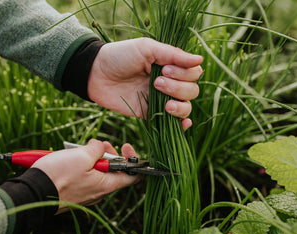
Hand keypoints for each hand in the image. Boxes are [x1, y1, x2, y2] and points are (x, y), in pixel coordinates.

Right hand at [31, 139, 139, 213]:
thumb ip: (97, 149)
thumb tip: (99, 146)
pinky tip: (70, 159)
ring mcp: (85, 194)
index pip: (131, 176)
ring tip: (79, 151)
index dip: (131, 159)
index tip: (125, 146)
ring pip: (96, 173)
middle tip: (97, 145)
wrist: (33, 192)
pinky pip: (83, 178)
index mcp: (105, 186)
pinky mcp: (73, 194)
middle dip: (106, 154)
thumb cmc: (58, 175)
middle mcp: (97, 193)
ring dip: (91, 159)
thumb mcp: (82, 155)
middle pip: (111, 171)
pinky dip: (80, 166)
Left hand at [88, 37, 202, 130]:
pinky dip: (181, 123)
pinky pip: (172, 122)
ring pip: (185, 106)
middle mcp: (169, 82)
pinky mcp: (150, 114)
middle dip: (178, 88)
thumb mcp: (146, 48)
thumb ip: (173, 54)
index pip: (193, 73)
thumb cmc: (120, 56)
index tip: (165, 69)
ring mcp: (160, 99)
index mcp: (170, 65)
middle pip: (192, 90)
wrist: (95, 73)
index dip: (184, 73)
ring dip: (179, 105)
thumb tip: (200, 59)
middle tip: (156, 82)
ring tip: (163, 100)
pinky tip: (182, 122)